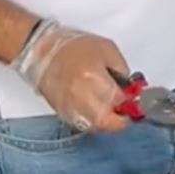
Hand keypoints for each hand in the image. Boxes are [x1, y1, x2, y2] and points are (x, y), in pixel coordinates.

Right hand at [15, 23, 130, 133]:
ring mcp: (71, 108)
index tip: (134, 100)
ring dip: (106, 120)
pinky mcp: (62, 112)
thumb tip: (130, 87)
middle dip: (121, 117)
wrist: (39, 49)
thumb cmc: (71, 46)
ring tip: (108, 108)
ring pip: (97, 127)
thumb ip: (122, 69)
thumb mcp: (106, 49)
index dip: (133, 103)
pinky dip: (91, 119)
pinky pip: (82, 124)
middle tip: (123, 108)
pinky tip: (93, 107)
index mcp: (96, 81)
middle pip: (111, 123)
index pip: (123, 104)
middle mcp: (84, 99)